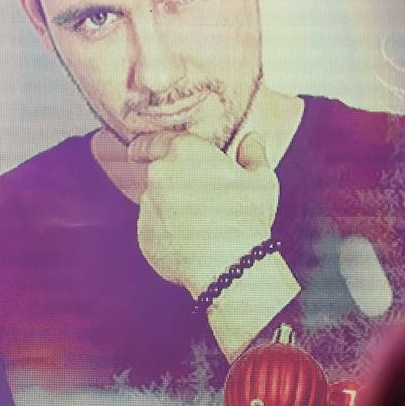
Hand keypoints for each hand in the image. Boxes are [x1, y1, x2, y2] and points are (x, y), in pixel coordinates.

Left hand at [128, 132, 278, 295]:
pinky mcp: (144, 234)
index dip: (149, 144)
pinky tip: (189, 242)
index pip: (155, 139)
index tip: (143, 149)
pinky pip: (154, 228)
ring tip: (197, 225)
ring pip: (154, 201)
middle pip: (155, 171)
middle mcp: (159, 174)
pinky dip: (166, 232)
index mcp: (184, 152)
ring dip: (168, 207)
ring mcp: (148, 205)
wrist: (228, 266)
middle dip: (169, 180)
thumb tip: (252, 140)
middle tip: (192, 194)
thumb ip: (253, 154)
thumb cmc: (246, 218)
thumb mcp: (261, 181)